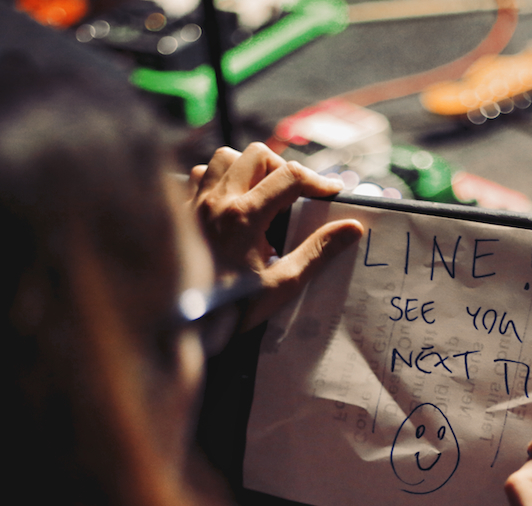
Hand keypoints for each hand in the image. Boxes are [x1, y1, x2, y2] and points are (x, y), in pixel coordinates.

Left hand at [189, 143, 363, 330]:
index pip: (290, 177)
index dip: (318, 181)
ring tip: (259, 194)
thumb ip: (318, 251)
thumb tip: (351, 228)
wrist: (185, 325)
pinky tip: (228, 203)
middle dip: (281, 168)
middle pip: (255, 154)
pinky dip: (216, 179)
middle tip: (293, 195)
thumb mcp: (283, 284)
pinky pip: (197, 177)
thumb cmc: (233, 308)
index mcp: (244, 216)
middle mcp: (217, 201)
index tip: (331, 193)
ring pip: (222, 158)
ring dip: (245, 168)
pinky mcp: (180, 213)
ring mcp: (194, 204)